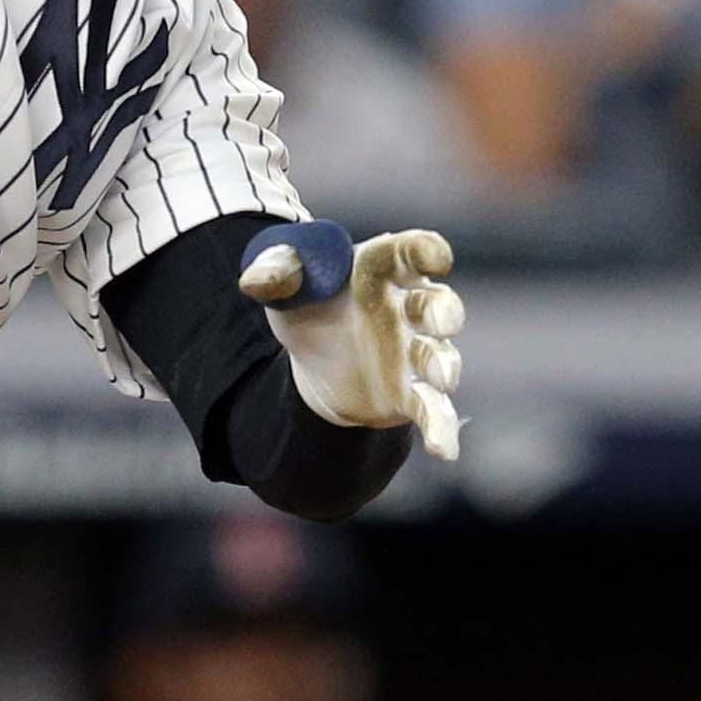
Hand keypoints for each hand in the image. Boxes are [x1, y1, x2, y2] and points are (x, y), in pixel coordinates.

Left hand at [238, 220, 464, 460]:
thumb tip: (254, 281)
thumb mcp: (284, 285)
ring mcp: (415, 353)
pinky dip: (442, 428)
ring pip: (440, 356)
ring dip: (443, 365)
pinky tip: (445, 450)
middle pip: (437, 304)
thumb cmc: (310, 306)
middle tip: (439, 320)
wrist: (314, 360)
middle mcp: (409, 309)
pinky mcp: (412, 394)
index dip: (425, 251)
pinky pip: (434, 410)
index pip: (409, 252)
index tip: (435, 255)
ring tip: (441, 376)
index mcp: (380, 271)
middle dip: (444, 310)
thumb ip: (274, 273)